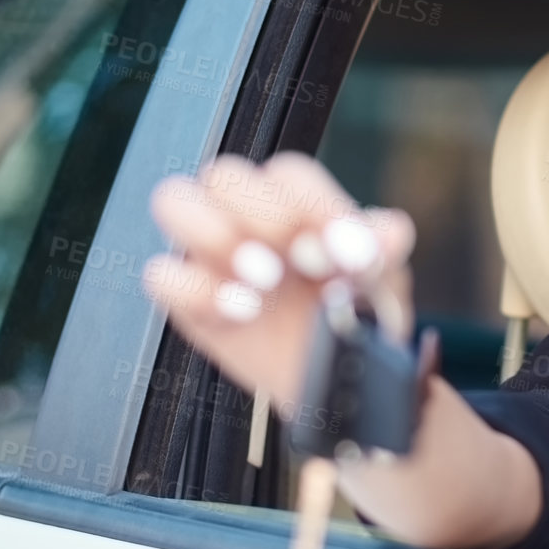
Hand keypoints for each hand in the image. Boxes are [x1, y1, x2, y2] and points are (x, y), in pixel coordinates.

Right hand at [141, 152, 415, 410]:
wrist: (333, 374)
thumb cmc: (355, 313)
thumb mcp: (383, 281)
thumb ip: (384, 249)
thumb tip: (388, 233)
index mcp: (296, 201)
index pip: (289, 174)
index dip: (316, 206)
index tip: (347, 253)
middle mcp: (246, 214)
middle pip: (225, 174)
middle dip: (261, 213)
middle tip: (295, 262)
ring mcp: (210, 252)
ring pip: (175, 200)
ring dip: (215, 234)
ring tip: (262, 280)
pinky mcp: (187, 298)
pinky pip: (161, 274)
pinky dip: (194, 289)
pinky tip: (241, 312)